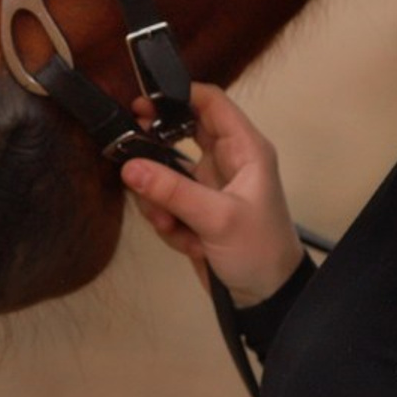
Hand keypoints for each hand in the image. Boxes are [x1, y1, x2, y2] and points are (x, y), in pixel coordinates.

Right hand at [121, 83, 304, 306]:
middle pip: (182, 133)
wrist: (267, 301)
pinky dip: (168, 222)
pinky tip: (185, 243)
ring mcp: (210, 187)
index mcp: (245, 149)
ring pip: (168, 173)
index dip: (180, 95)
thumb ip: (172, 191)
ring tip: (168, 224)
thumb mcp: (216, 218)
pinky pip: (167, 203)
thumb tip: (129, 166)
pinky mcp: (197, 213)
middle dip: (157, 146)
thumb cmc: (257, 250)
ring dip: (161, 199)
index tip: (144, 101)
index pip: (212, 103)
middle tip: (128, 144)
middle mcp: (228, 161)